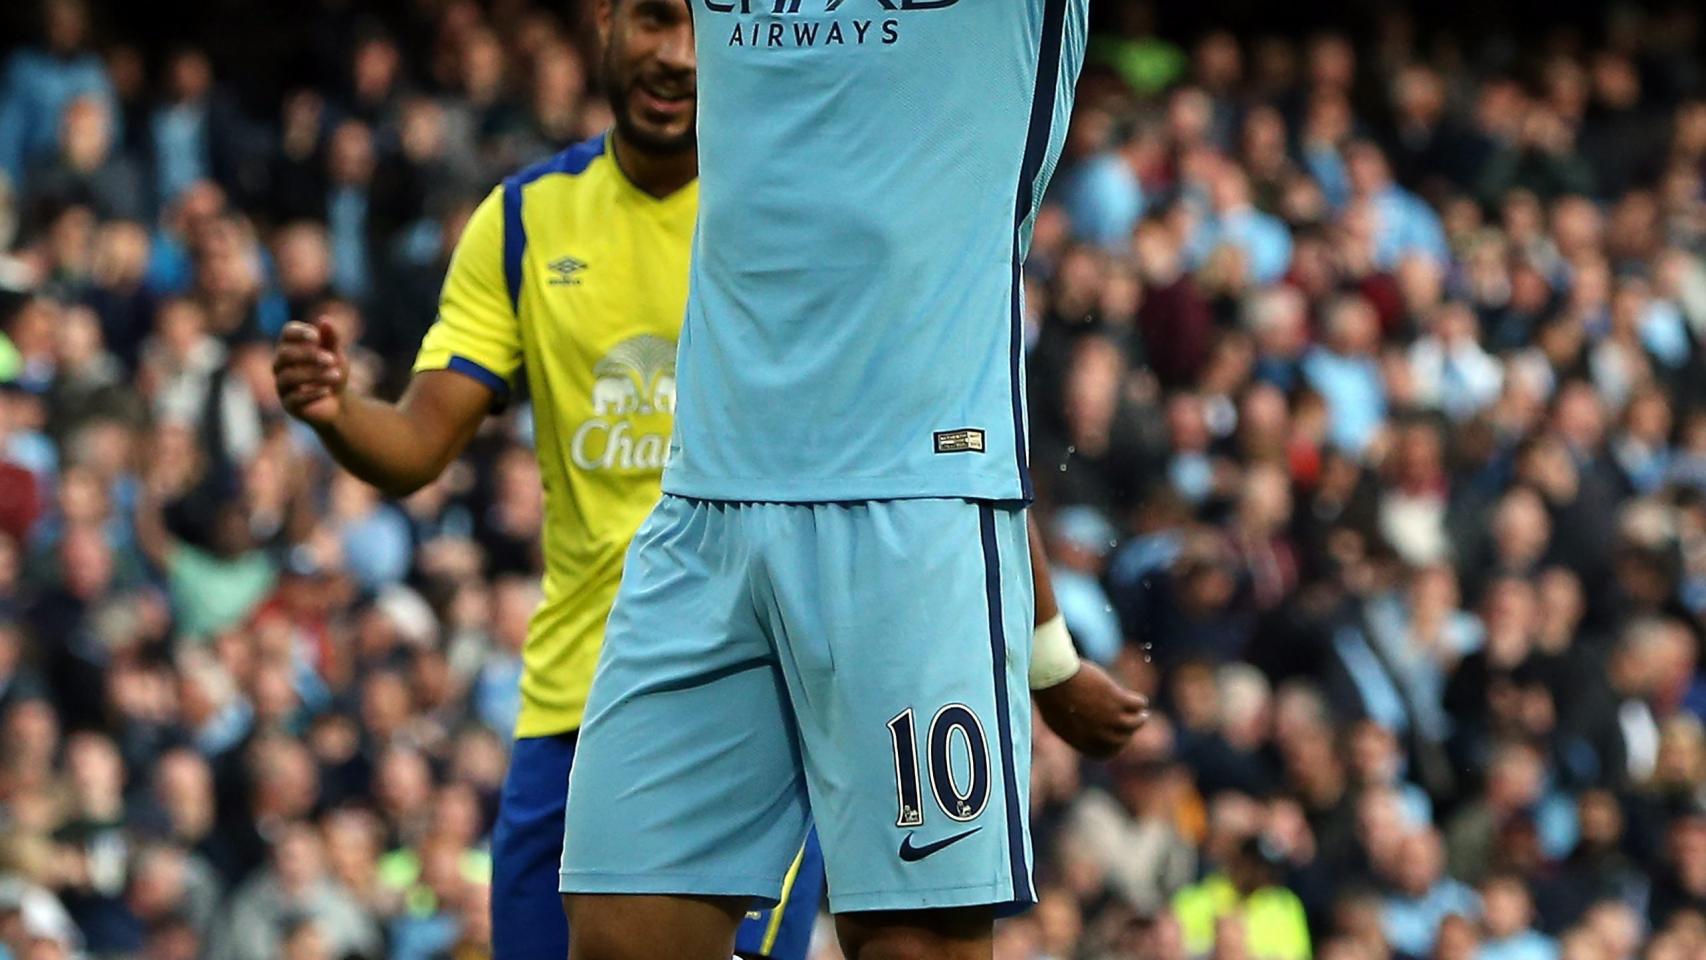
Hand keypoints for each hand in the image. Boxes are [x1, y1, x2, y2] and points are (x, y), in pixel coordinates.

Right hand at [274, 318, 348, 427]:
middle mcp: (281, 365)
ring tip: (336, 375)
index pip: (287, 333)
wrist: (338, 403)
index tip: (317, 337)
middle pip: (285, 354)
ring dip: (315, 375)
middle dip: (309, 355)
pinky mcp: (289, 404)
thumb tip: (325, 320)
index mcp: (291, 347)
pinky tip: (327, 390)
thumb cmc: (333, 372)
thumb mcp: (336, 354)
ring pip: (290, 376)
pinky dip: (312, 393)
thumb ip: (331, 338)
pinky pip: (295, 398)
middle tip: (332, 360)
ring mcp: (282, 385)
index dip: (299, 332)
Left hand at [1032, 661, 1149, 758]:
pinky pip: (1137, 705)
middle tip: (1132, 723)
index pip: (1106, 753)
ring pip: (1135, 723)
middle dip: (1128, 732)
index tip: (1119, 738)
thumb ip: (1075, 730)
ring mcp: (1110, 718)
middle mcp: (1100, 734)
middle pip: (1123, 738)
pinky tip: (1140, 701)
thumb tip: (1086, 733)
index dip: (1115, 746)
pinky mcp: (1118, 699)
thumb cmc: (1052, 696)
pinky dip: (1140, 703)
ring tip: (1142, 714)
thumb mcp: (1060, 720)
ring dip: (1140, 718)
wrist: (1053, 678)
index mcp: (1083, 742)